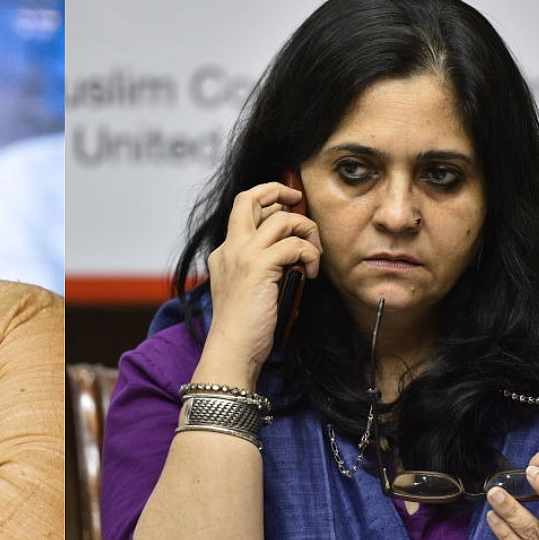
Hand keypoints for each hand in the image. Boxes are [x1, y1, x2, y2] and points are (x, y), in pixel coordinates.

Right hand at [197, 182, 320, 386]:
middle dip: (278, 190)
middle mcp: (230, 248)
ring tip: (313, 254)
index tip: (288, 206)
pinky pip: (295, 244)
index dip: (267, 200)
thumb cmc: (245, 328)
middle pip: (250, 197)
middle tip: (298, 199)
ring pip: (282, 218)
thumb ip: (263, 266)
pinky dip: (310, 254)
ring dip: (307, 231)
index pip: (244, 209)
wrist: (232, 350)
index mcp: (225, 253)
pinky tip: (311, 273)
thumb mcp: (249, 289)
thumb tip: (292, 250)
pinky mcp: (258, 266)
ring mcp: (242, 255)